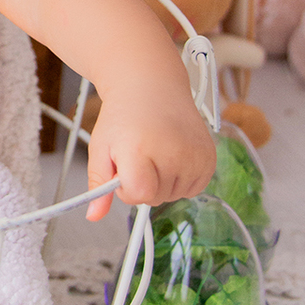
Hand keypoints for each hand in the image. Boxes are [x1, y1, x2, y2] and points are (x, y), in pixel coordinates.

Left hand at [85, 93, 215, 222]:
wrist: (152, 87)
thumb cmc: (124, 116)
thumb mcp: (100, 147)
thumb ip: (99, 184)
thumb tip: (93, 217)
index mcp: (141, 149)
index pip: (138, 195)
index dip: (126, 187)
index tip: (123, 168)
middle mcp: (173, 153)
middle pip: (155, 198)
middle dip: (142, 183)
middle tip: (140, 154)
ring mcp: (195, 156)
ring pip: (173, 196)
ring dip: (162, 182)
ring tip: (156, 151)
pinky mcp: (210, 158)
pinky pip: (193, 189)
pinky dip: (180, 179)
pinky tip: (172, 156)